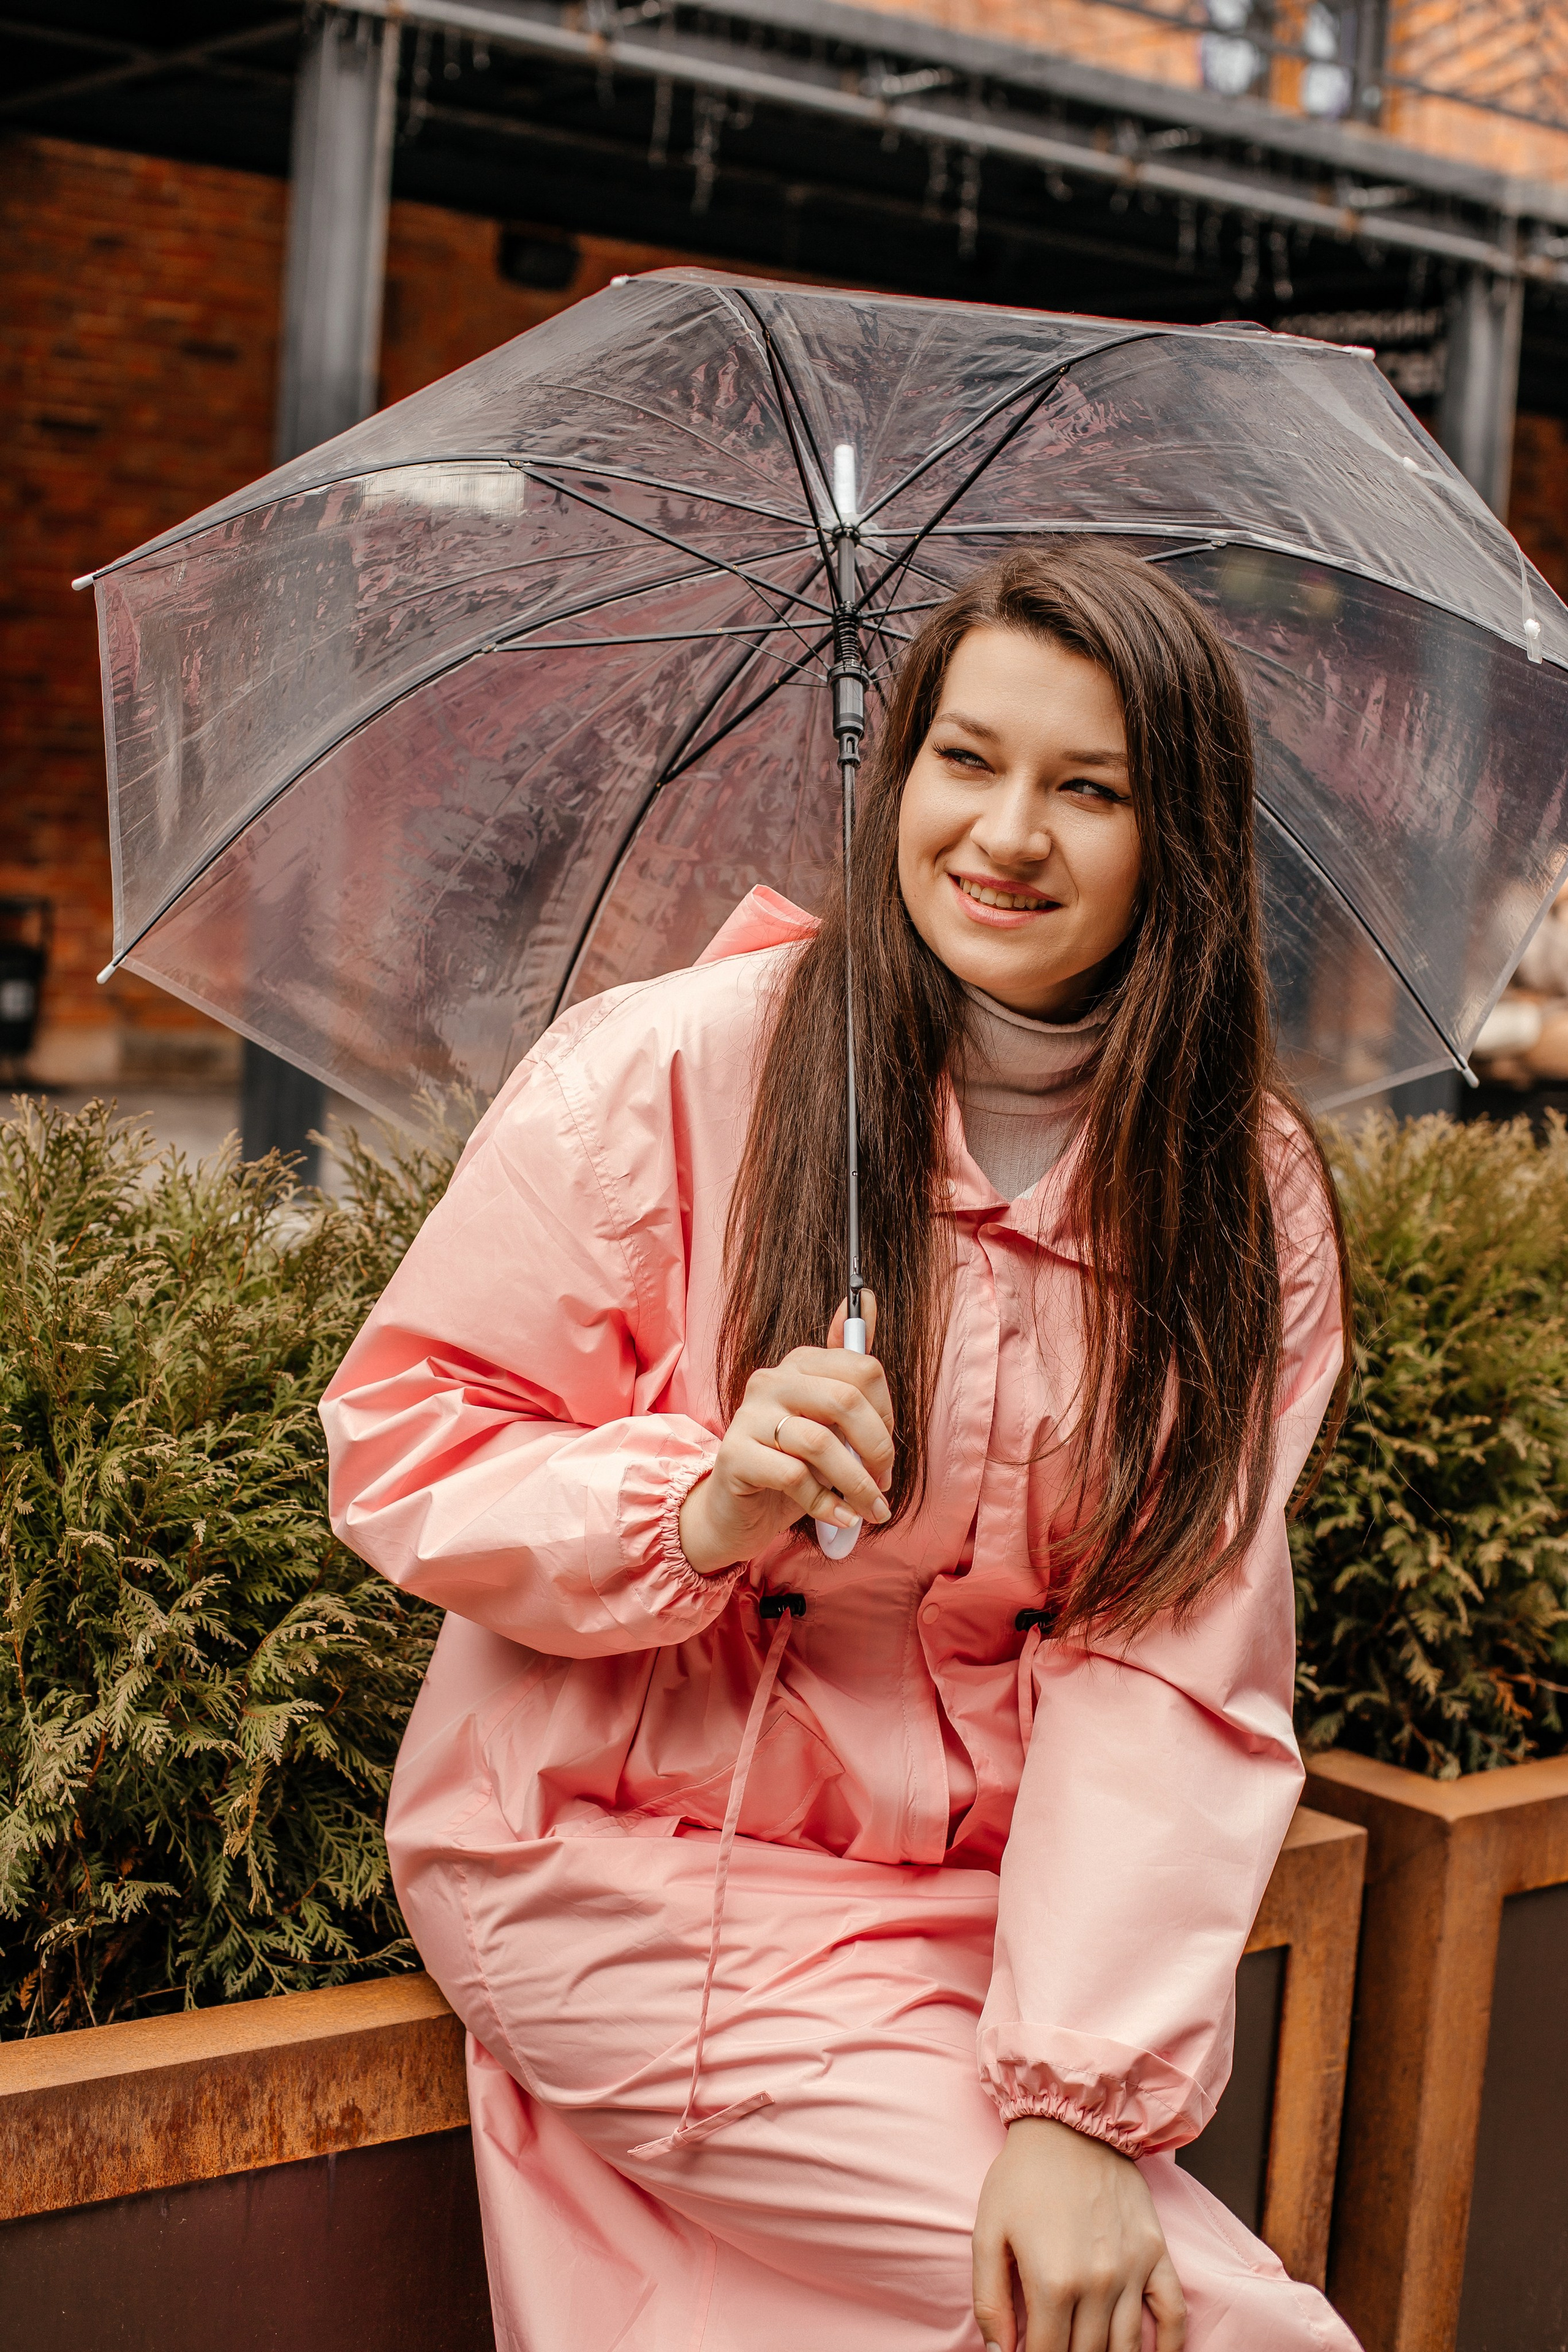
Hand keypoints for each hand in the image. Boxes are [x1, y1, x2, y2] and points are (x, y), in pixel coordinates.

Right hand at [678, 1295, 893, 1572]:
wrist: (737, 1512)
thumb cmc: (792, 1466)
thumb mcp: (828, 1422)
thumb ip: (850, 1369)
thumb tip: (871, 1299)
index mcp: (799, 1365)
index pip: (862, 1369)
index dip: (886, 1414)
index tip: (887, 1452)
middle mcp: (771, 1381)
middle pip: (845, 1400)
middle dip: (876, 1449)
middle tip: (883, 1484)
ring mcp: (749, 1416)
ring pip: (820, 1442)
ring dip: (856, 1484)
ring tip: (868, 1509)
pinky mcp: (735, 1455)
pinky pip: (794, 1476)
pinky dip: (825, 1503)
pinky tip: (837, 1516)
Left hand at [972, 2118, 1185, 2351]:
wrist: (1071, 2121)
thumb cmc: (1022, 2177)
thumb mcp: (987, 2234)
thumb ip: (990, 2301)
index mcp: (1053, 2283)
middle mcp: (1098, 2285)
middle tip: (1055, 2345)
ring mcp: (1133, 2271)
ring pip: (1126, 2348)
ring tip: (1089, 2350)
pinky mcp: (1156, 2254)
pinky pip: (1174, 2315)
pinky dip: (1168, 2347)